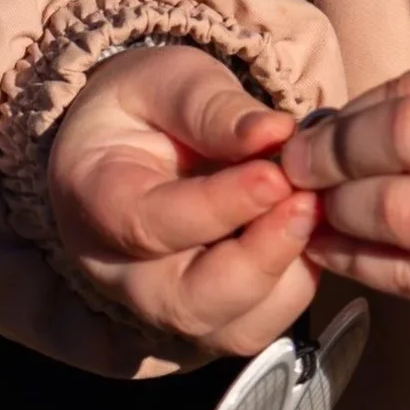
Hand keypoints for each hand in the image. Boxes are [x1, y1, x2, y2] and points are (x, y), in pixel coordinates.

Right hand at [47, 45, 319, 355]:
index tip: (276, 176)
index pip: (150, 225)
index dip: (220, 207)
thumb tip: (275, 133)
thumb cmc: (148, 106)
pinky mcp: (212, 317)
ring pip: (231, 328)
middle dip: (259, 261)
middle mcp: (121, 271)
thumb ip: (210, 106)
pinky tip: (312, 232)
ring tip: (316, 212)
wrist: (137, 139)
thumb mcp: (167, 81)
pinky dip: (296, 285)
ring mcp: (166, 304)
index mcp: (93, 199)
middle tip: (309, 203)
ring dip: (287, 277)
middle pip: (188, 304)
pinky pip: (259, 325)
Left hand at [281, 61, 409, 358]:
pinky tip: (334, 243)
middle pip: (403, 155)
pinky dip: (357, 259)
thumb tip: (351, 114)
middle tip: (301, 162)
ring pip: (397, 222)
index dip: (356, 114)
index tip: (325, 124)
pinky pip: (409, 282)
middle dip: (333, 156)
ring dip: (338, 210)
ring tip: (317, 201)